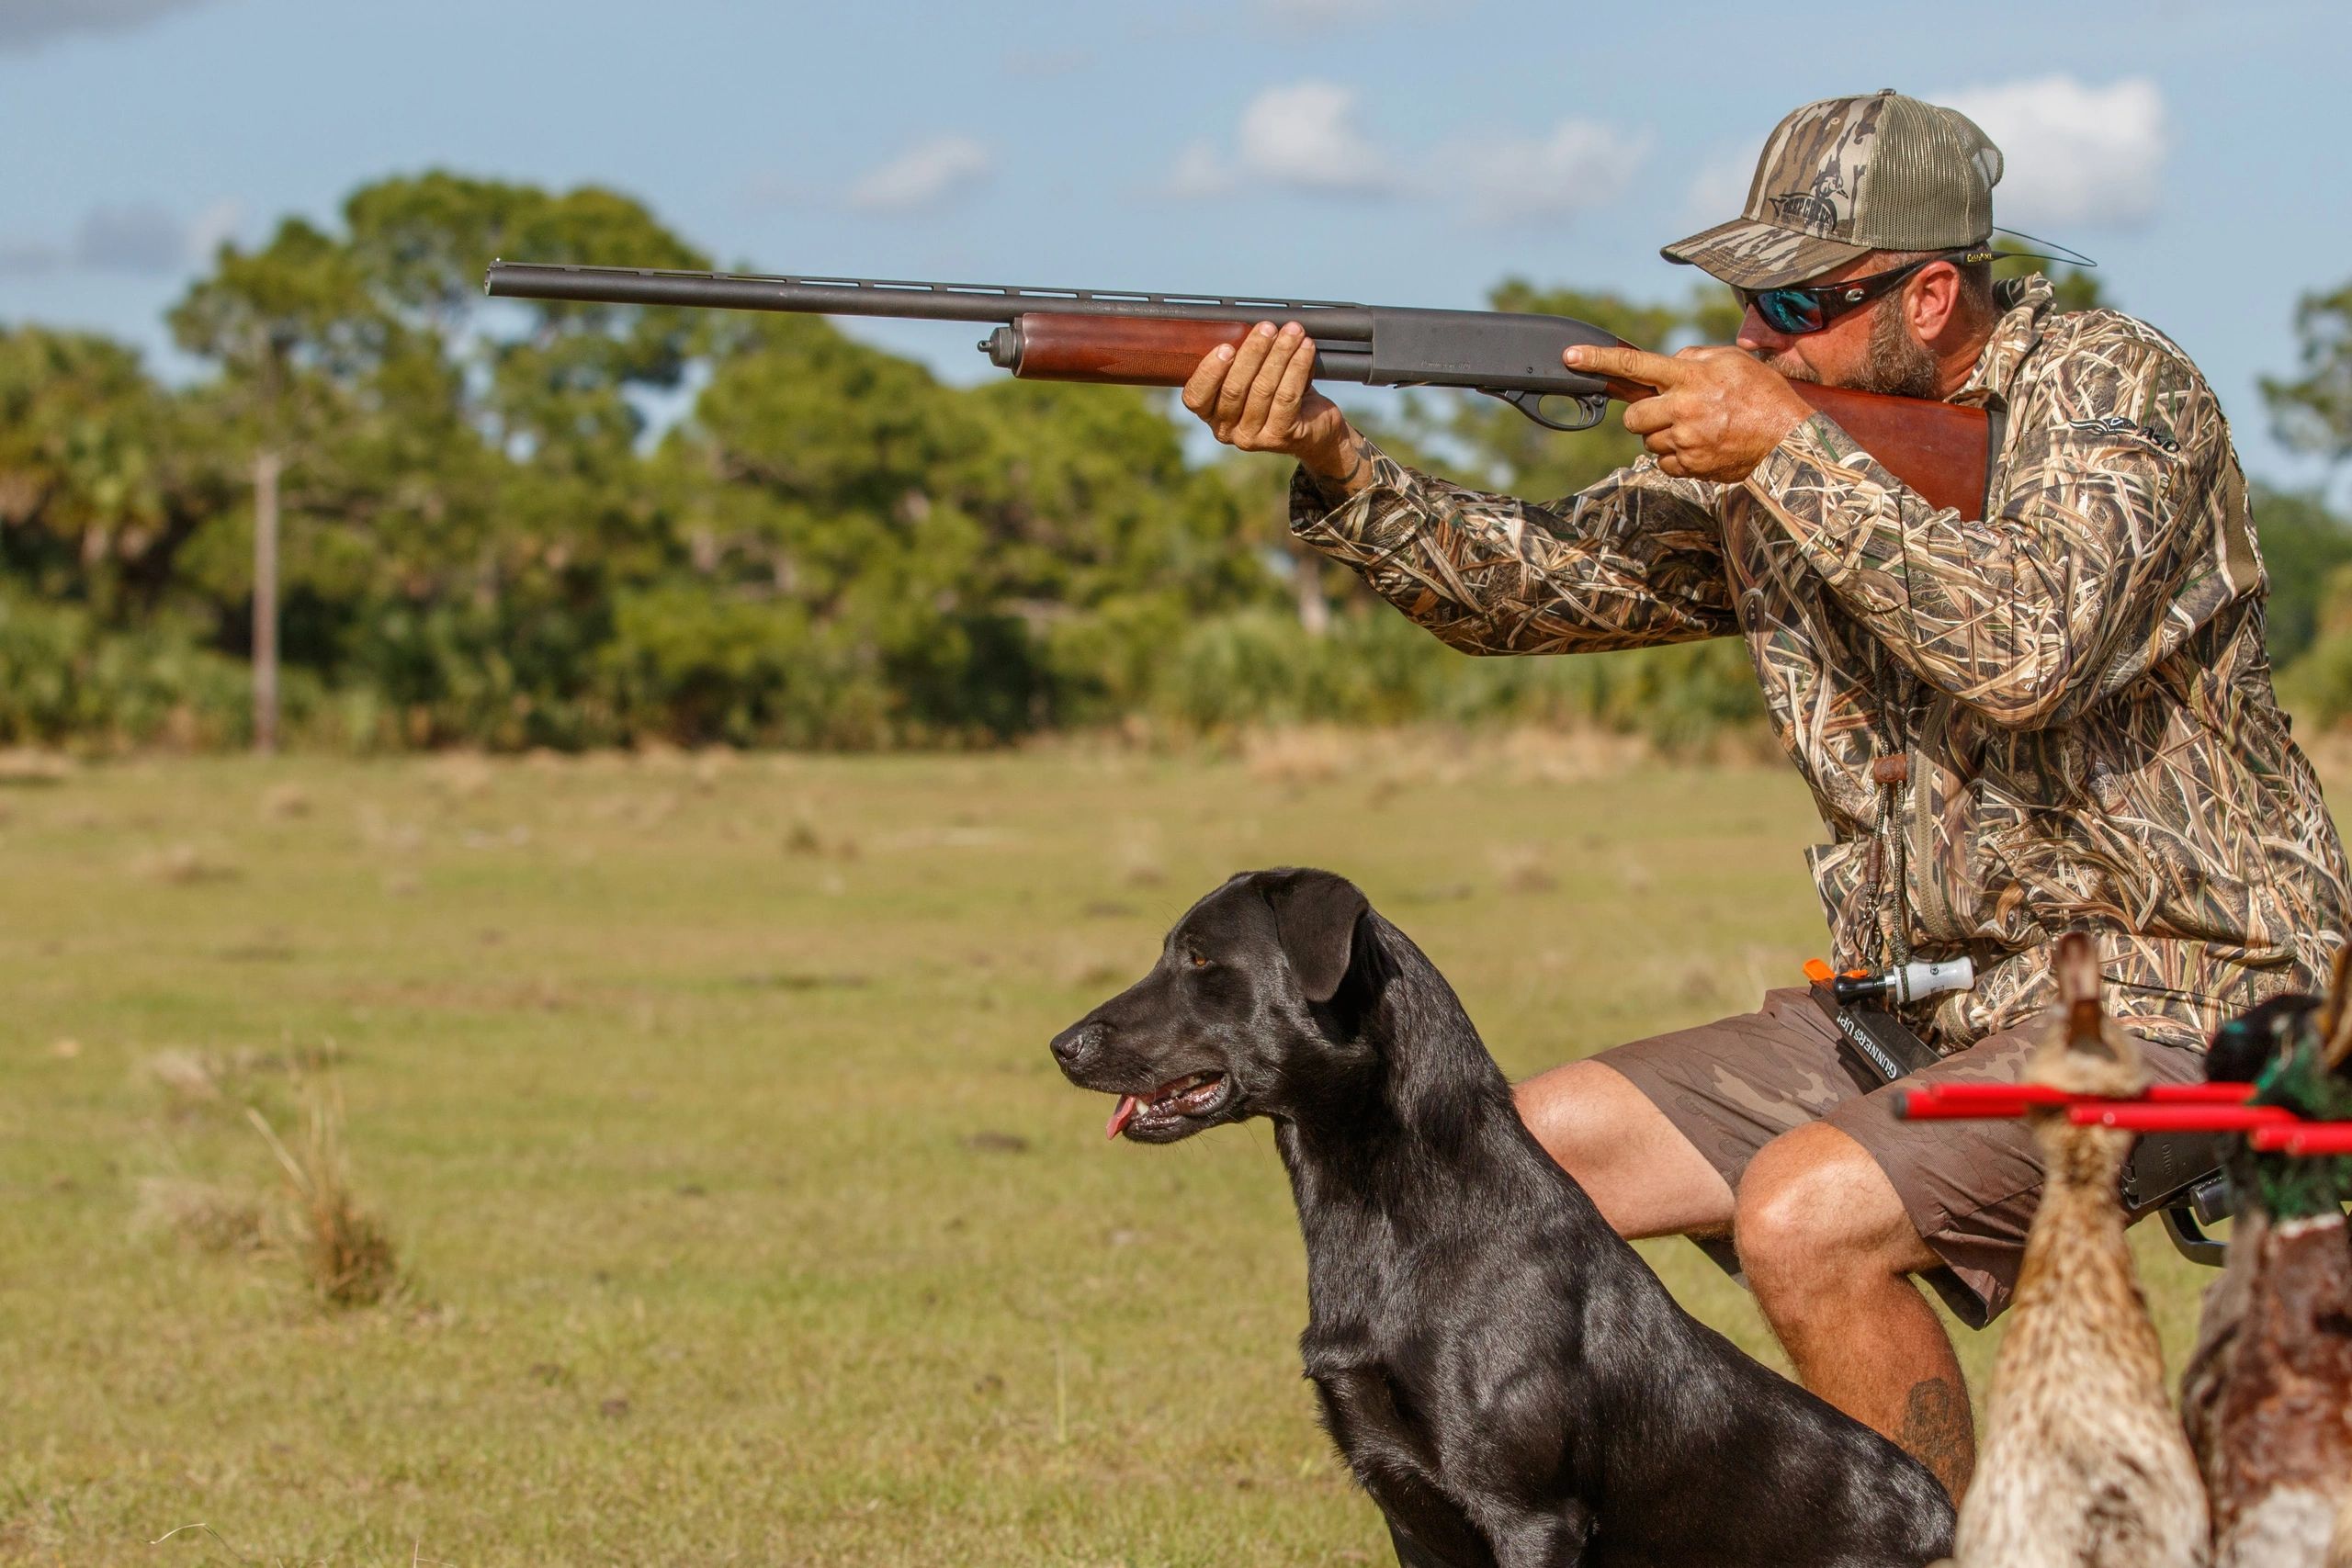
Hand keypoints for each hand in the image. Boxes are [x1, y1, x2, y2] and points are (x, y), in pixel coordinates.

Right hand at [1182, 320, 1355, 479]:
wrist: (1313, 424)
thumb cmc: (1277, 393)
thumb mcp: (1252, 376)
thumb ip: (1240, 360)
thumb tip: (1247, 328)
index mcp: (1210, 413)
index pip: (1196, 397)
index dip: (1209, 372)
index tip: (1226, 347)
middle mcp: (1227, 430)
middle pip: (1234, 389)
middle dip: (1253, 352)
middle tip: (1267, 328)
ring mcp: (1252, 437)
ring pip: (1263, 389)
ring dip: (1279, 354)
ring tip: (1292, 332)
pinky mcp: (1279, 437)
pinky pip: (1287, 396)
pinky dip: (1297, 367)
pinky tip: (1305, 349)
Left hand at [1563, 343, 1811, 482]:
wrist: (1788, 439)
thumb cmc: (1764, 394)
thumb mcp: (1733, 361)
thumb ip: (1697, 357)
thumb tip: (1673, 361)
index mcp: (1689, 376)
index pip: (1634, 364)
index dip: (1599, 359)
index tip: (1571, 356)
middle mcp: (1682, 408)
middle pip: (1633, 416)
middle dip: (1642, 414)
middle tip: (1668, 411)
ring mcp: (1685, 440)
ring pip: (1648, 441)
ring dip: (1663, 435)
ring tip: (1697, 428)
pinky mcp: (1690, 465)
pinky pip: (1664, 463)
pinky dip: (1675, 456)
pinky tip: (1700, 446)